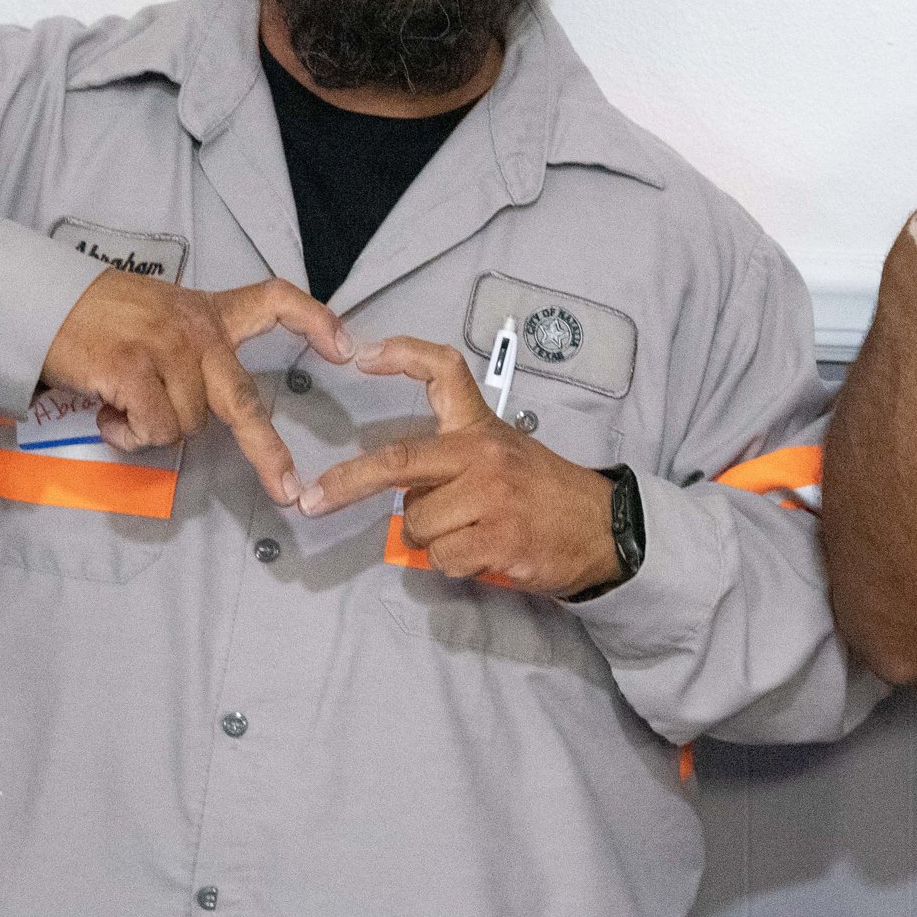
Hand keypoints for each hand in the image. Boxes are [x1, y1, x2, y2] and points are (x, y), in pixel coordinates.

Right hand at [39, 271, 350, 505]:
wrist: (40, 301)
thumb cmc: (100, 317)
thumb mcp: (161, 314)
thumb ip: (195, 348)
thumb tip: (214, 409)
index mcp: (209, 313)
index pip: (276, 299)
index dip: (316, 320)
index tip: (346, 349)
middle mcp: (196, 330)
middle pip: (245, 400)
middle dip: (268, 453)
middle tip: (288, 491)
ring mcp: (166, 350)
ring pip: (188, 426)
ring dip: (154, 428)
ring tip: (123, 399)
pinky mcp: (133, 370)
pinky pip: (152, 430)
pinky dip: (128, 434)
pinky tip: (107, 408)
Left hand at [302, 336, 621, 596]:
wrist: (602, 528)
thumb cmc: (542, 492)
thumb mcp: (502, 454)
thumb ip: (451, 461)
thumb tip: (399, 489)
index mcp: (480, 427)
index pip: (444, 370)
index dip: (402, 355)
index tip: (361, 353)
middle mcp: (483, 454)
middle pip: (398, 460)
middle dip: (348, 483)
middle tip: (314, 499)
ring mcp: (492, 496)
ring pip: (417, 523)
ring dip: (430, 538)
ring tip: (470, 532)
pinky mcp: (500, 538)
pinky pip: (441, 557)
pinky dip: (452, 563)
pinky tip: (483, 553)